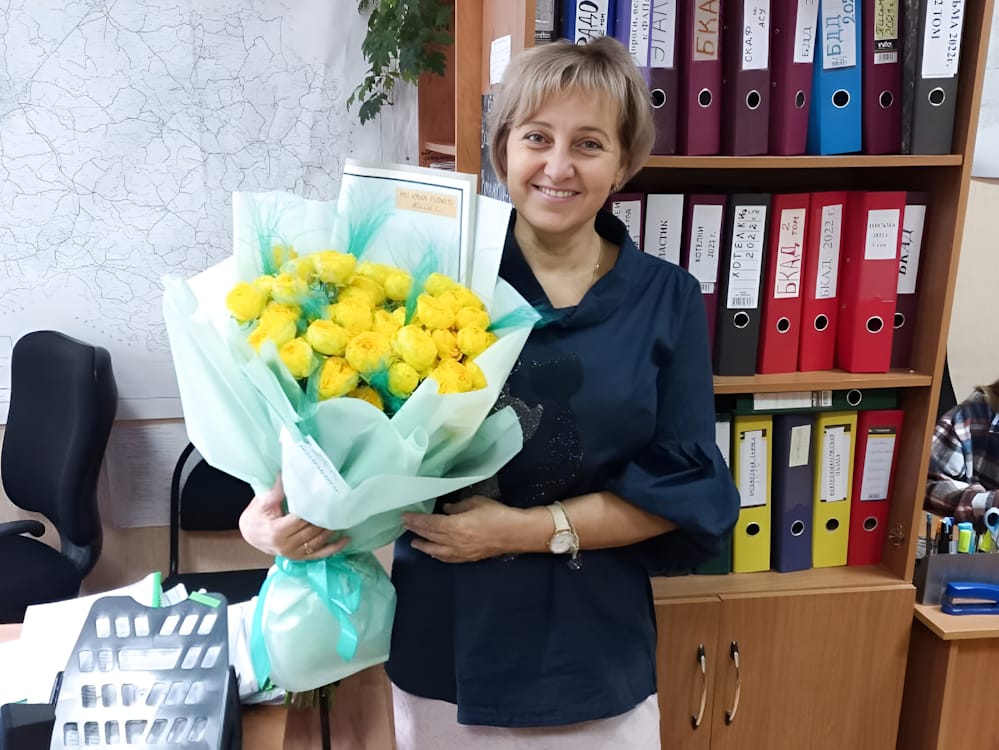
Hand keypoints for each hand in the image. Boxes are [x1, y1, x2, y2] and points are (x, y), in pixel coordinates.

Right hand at [238, 474, 348, 559]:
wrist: (249, 533)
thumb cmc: (256, 516)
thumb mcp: (263, 502)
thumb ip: (277, 490)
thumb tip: (286, 472)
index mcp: (277, 531)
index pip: (301, 520)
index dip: (313, 510)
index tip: (325, 498)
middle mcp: (286, 545)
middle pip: (311, 531)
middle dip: (324, 519)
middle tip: (338, 505)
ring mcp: (293, 553)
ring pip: (318, 542)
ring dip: (331, 531)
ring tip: (342, 517)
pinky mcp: (299, 558)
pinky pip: (319, 555)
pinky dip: (333, 548)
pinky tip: (345, 540)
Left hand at [402, 495, 541, 562]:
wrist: (516, 533)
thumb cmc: (498, 514)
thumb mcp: (476, 503)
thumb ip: (457, 506)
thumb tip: (444, 509)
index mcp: (455, 526)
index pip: (429, 524)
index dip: (416, 520)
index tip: (405, 516)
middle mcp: (454, 542)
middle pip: (430, 537)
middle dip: (416, 531)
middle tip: (405, 527)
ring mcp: (461, 552)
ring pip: (436, 551)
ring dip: (423, 546)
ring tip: (414, 542)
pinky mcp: (469, 558)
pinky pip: (447, 558)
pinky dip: (437, 555)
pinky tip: (434, 553)